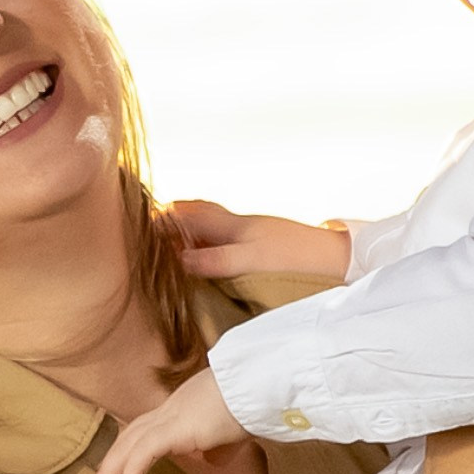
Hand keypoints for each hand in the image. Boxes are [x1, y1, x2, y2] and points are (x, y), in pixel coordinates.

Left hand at [89, 368, 252, 473]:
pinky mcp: (177, 426)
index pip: (141, 434)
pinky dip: (133, 469)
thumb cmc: (250, 404)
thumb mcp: (228, 431)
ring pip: (128, 446)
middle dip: (108, 472)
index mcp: (178, 411)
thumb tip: (213, 460)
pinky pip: (147, 450)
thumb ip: (216, 446)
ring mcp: (170, 417)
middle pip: (126, 441)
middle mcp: (168, 411)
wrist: (259, 385)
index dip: (125, 458)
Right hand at [166, 198, 351, 283]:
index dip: (163, 216)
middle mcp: (238, 225)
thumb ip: (214, 260)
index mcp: (231, 225)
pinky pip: (224, 237)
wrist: (334, 258)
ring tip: (174, 237)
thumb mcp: (249, 260)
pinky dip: (209, 240)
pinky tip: (209, 251)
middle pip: (199, 213)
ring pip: (212, 224)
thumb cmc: (292, 257)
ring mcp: (250, 233)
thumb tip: (178, 260)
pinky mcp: (261, 246)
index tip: (139, 221)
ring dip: (192, 227)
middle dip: (175, 216)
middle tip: (151, 223)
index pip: (188, 213)